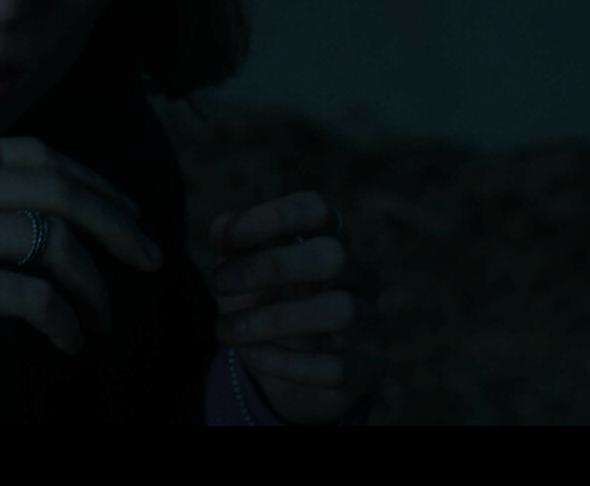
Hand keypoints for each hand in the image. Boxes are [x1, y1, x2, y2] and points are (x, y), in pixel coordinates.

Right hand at [0, 136, 163, 375]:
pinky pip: (34, 296)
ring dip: (92, 283)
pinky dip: (65, 319)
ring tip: (102, 313)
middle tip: (148, 255)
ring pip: (53, 242)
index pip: (30, 153)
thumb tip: (34, 214)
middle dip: (115, 221)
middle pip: (55, 187)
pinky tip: (71, 339)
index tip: (123, 211)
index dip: (88, 180)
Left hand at [209, 191, 385, 424]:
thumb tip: (222, 225)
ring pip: (341, 311)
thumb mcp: (241, 276)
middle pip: (335, 256)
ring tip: (225, 330)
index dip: (275, 217)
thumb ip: (233, 247)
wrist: (286, 377)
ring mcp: (370, 321)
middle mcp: (359, 276)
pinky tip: (250, 355)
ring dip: (273, 320)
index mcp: (329, 240)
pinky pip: (336, 367)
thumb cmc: (264, 308)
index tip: (230, 237)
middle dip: (272, 267)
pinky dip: (286, 362)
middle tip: (219, 283)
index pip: (317, 211)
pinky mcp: (369, 368)